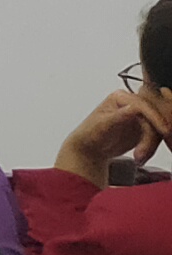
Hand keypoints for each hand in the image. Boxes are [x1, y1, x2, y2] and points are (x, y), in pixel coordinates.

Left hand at [52, 88, 171, 185]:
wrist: (90, 148)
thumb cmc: (90, 134)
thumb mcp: (102, 125)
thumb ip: (118, 116)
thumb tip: (133, 108)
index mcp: (121, 97)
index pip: (144, 104)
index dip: (155, 117)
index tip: (163, 130)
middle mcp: (133, 103)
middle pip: (155, 115)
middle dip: (152, 136)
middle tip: (143, 152)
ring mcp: (141, 116)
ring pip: (158, 128)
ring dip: (150, 145)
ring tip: (138, 157)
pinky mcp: (146, 128)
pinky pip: (157, 137)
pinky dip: (151, 149)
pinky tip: (140, 157)